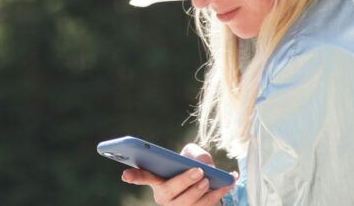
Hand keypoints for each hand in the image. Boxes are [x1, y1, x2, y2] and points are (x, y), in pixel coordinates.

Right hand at [121, 143, 236, 205]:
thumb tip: (203, 162)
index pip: (144, 177)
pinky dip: (219, 194)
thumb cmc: (191, 166)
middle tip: (198, 171)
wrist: (206, 182)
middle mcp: (165, 198)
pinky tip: (229, 181)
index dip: (134, 176)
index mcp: (158, 180)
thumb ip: (193, 152)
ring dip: (200, 192)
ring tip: (209, 180)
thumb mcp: (190, 154)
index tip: (124, 175)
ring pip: (188, 204)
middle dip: (184, 181)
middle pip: (171, 192)